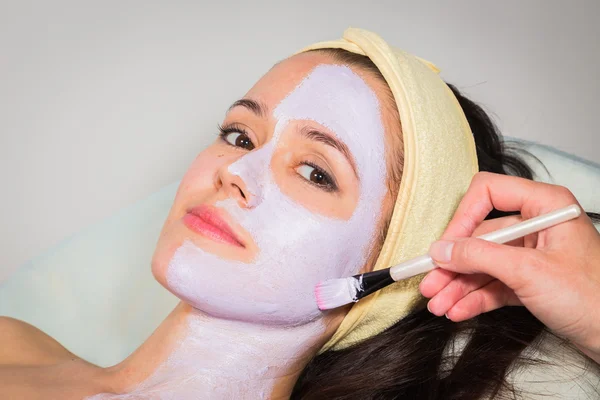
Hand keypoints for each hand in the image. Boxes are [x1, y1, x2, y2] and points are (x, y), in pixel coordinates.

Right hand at [419, 172, 599, 362]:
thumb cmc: (593, 298)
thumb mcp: (528, 272)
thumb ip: (480, 255)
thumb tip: (440, 249)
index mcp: (544, 206)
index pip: (488, 194)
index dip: (462, 219)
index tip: (444, 247)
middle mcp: (536, 225)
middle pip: (479, 236)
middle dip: (453, 265)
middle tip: (429, 286)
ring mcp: (532, 254)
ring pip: (483, 264)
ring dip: (458, 286)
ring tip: (438, 306)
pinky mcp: (530, 281)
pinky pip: (494, 284)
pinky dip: (474, 298)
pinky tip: (457, 311)